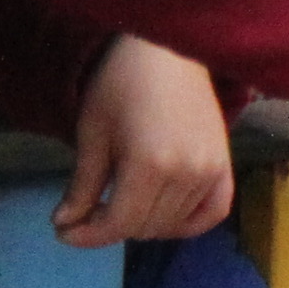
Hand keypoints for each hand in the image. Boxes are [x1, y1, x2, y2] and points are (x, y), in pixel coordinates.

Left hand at [60, 38, 234, 244]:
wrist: (169, 52)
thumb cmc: (121, 84)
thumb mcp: (92, 134)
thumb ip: (83, 185)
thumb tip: (65, 224)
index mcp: (150, 166)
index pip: (119, 223)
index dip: (87, 235)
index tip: (63, 232)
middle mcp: (187, 175)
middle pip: (145, 227)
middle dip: (109, 228)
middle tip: (85, 215)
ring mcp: (211, 171)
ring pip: (173, 223)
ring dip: (143, 225)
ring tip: (119, 208)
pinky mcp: (225, 165)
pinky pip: (213, 211)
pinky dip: (189, 223)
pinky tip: (165, 216)